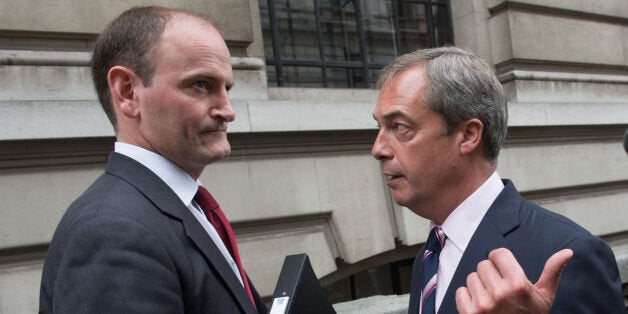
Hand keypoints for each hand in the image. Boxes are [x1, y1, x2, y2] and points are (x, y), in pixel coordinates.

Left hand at [455, 248, 572, 313]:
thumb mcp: (544, 296)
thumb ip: (552, 271)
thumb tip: (567, 252)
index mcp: (518, 284)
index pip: (497, 253)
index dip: (501, 261)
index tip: (505, 271)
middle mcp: (499, 293)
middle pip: (483, 265)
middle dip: (491, 275)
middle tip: (501, 289)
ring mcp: (482, 304)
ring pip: (471, 277)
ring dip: (480, 286)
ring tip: (493, 299)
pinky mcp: (469, 313)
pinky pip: (460, 291)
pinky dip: (467, 297)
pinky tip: (481, 306)